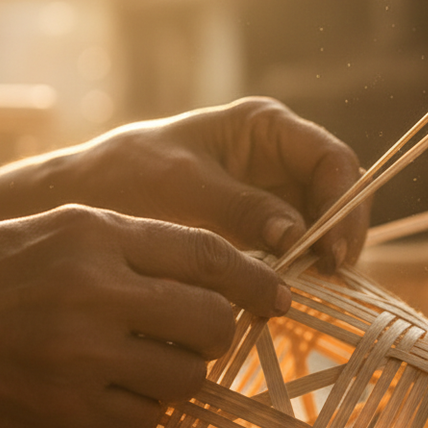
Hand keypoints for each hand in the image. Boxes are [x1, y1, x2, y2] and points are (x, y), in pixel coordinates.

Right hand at [0, 204, 289, 427]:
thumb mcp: (52, 229)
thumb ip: (130, 245)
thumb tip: (211, 275)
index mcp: (94, 231)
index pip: (207, 253)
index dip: (255, 277)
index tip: (280, 295)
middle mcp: (94, 288)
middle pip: (211, 320)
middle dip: (219, 332)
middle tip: (202, 336)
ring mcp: (80, 353)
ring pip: (187, 378)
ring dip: (182, 377)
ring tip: (148, 366)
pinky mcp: (64, 409)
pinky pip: (146, 421)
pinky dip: (143, 413)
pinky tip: (115, 396)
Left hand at [65, 97, 367, 271]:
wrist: (83, 203)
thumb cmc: (125, 177)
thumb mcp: (181, 188)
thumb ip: (240, 207)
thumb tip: (298, 235)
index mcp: (265, 128)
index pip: (332, 160)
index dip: (344, 203)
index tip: (332, 250)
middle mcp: (277, 161)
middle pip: (336, 198)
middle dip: (338, 237)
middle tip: (327, 280)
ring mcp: (269, 200)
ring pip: (320, 231)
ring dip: (320, 262)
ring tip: (305, 294)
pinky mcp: (255, 237)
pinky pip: (292, 256)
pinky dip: (294, 276)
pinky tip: (281, 298)